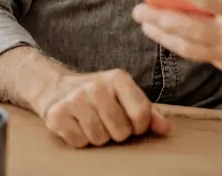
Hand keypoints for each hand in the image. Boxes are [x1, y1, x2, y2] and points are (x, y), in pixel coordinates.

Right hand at [33, 69, 168, 147]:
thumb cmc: (99, 94)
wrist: (56, 88)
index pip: (141, 113)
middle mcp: (96, 86)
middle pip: (121, 131)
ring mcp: (75, 100)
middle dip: (118, 132)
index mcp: (118, 78)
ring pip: (100, 139)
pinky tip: (78, 125)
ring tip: (93, 122)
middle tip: (109, 121)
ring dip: (99, 137)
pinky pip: (80, 142)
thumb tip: (164, 128)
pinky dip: (81, 139)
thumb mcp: (124, 94)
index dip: (140, 126)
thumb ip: (147, 110)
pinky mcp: (57, 115)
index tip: (134, 124)